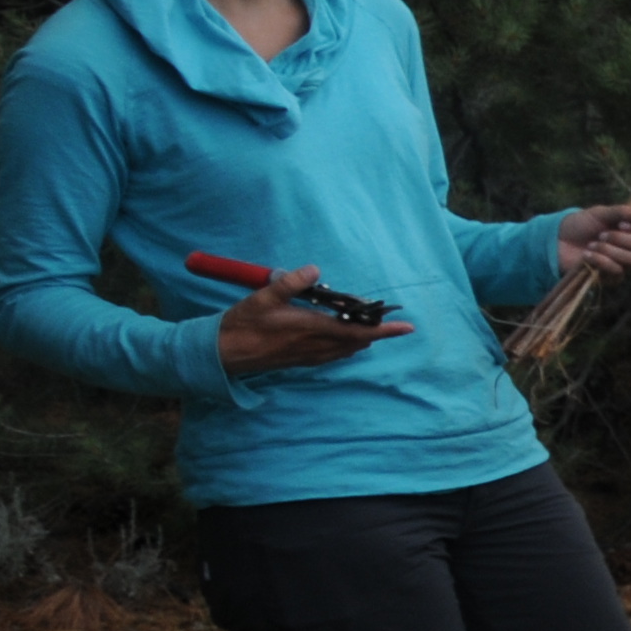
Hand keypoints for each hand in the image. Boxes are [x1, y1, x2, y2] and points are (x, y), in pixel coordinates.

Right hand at [215, 266, 410, 373]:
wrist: (223, 354)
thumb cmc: (242, 324)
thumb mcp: (263, 297)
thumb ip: (290, 283)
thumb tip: (314, 269)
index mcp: (311, 329)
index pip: (357, 332)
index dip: (384, 330)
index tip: (406, 327)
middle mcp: (315, 346)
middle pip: (357, 342)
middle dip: (376, 331)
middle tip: (389, 320)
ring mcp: (309, 356)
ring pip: (346, 350)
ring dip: (361, 339)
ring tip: (370, 326)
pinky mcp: (301, 361)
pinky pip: (332, 355)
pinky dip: (345, 346)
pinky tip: (343, 339)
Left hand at [558, 204, 630, 280]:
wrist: (558, 241)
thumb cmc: (580, 224)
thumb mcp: (600, 213)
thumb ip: (623, 212)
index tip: (624, 223)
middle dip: (622, 239)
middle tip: (602, 234)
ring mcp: (625, 262)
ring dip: (608, 250)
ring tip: (591, 244)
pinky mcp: (613, 276)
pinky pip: (617, 270)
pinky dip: (600, 260)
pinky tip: (587, 255)